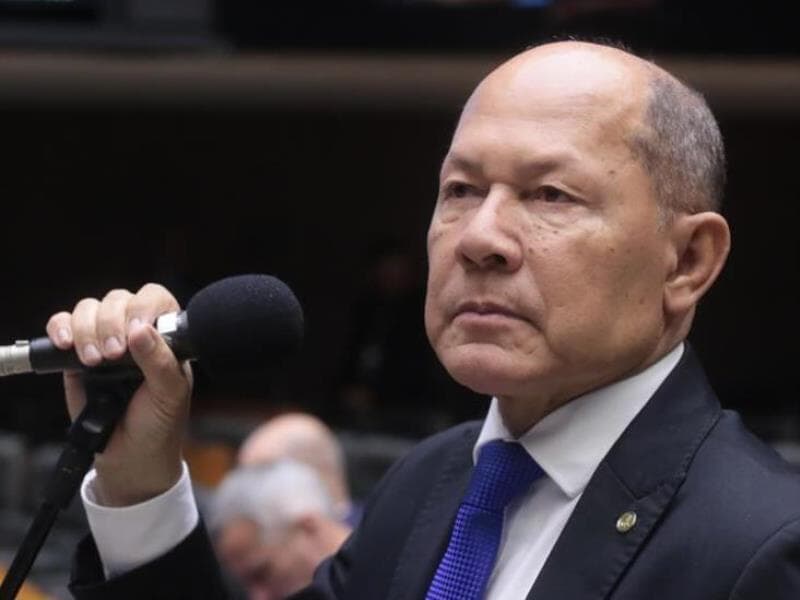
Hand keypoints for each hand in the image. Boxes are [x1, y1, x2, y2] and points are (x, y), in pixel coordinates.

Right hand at [46, 284, 191, 506]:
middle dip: (112, 323)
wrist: (131, 457)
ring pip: (89, 309)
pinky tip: (66, 345)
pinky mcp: (75, 357)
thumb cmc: (159, 424)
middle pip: (117, 300)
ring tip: (95, 361)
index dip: (144, 307)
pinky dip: (60, 329)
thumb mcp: (170, 394)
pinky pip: (62, 326)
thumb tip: (141, 330)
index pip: (155, 299)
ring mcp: (103, 341)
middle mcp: (133, 333)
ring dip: (87, 330)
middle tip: (113, 355)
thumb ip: (160, 361)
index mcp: (164, 337)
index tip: (136, 331)